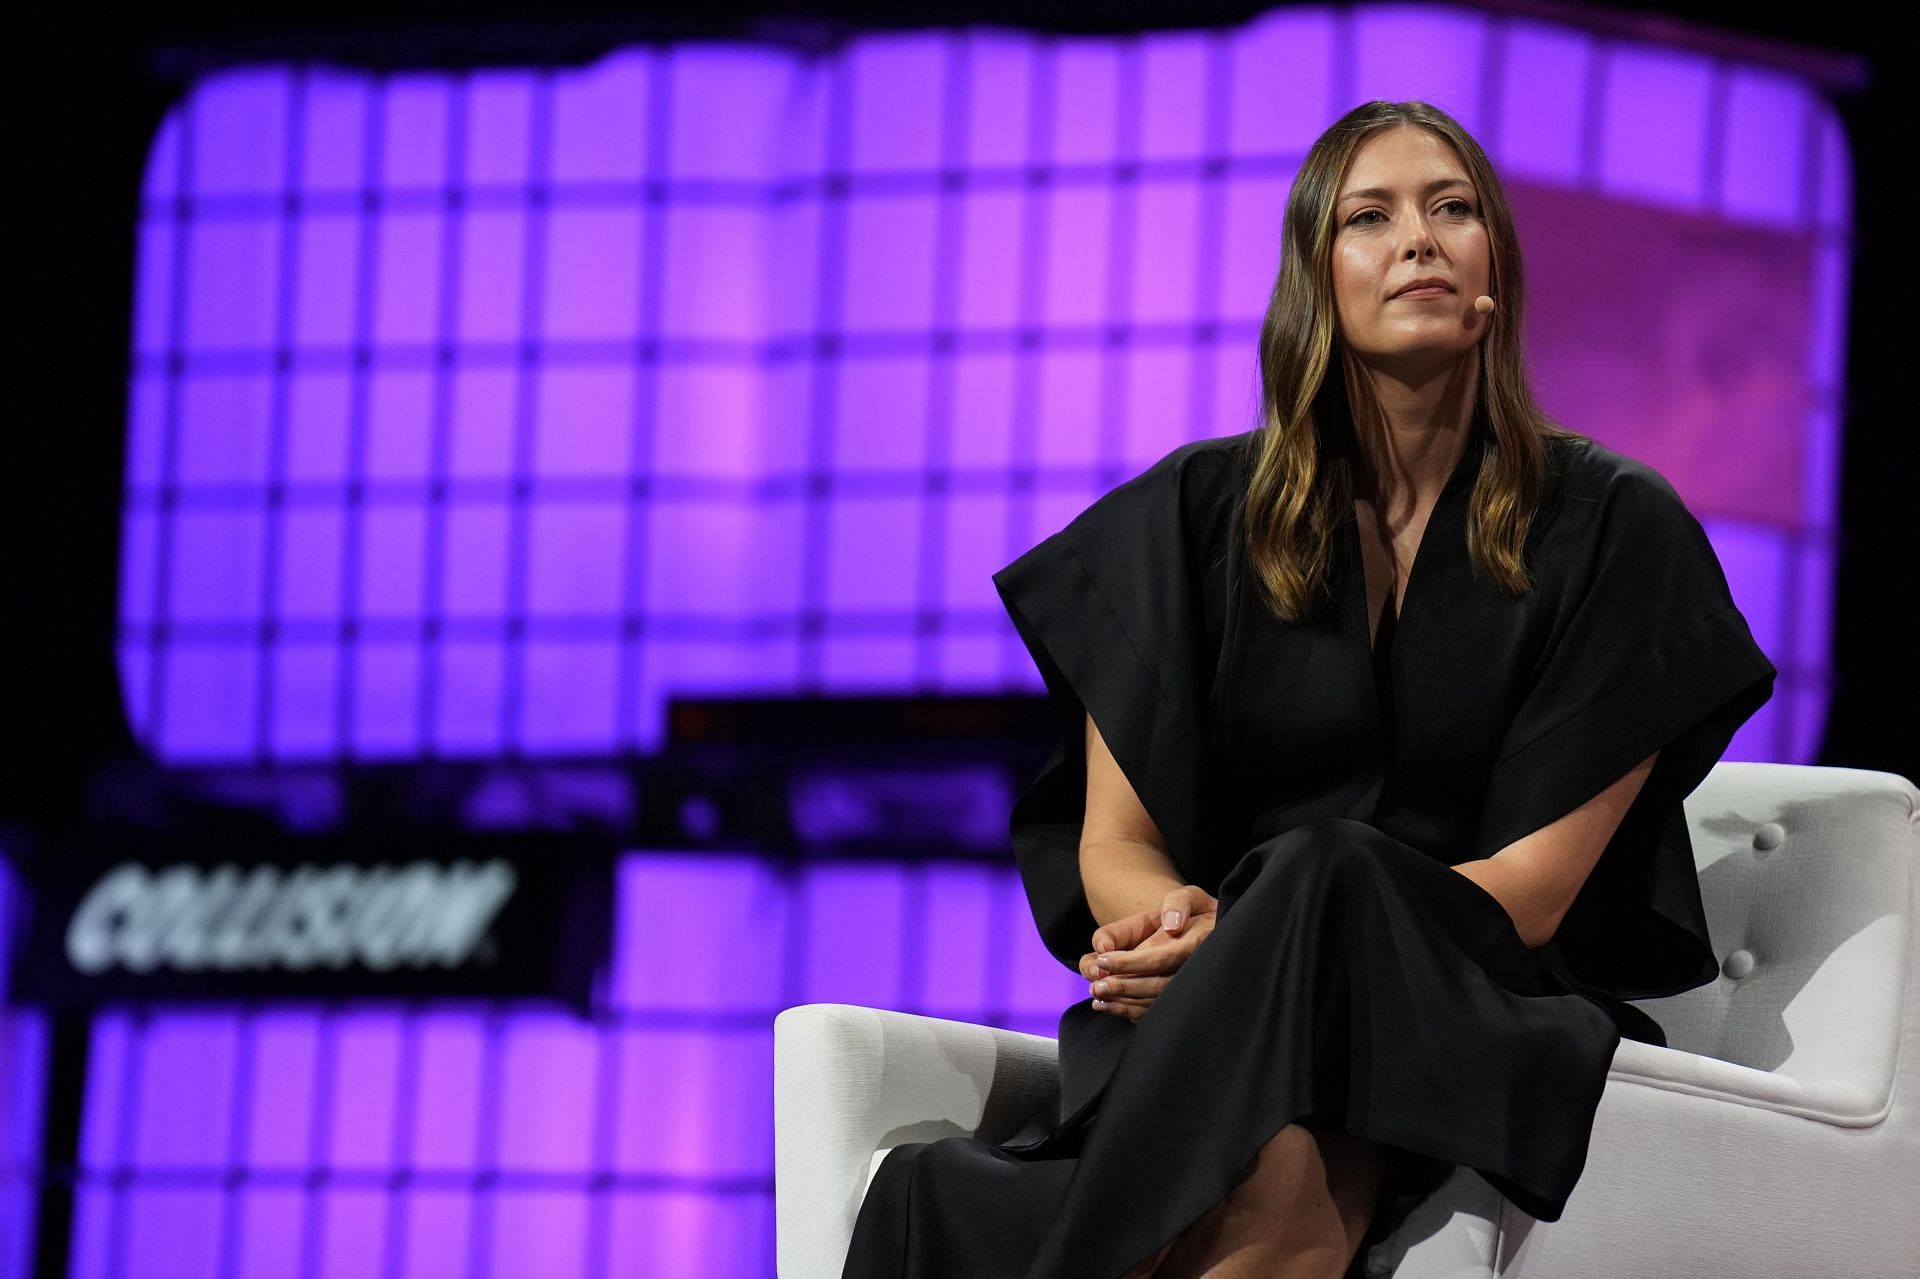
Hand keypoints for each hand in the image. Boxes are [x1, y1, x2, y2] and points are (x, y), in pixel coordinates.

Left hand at [1077, 884, 1218, 1020]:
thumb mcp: (1188, 897)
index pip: (1159, 958)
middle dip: (1123, 986)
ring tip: (1097, 998)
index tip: (1103, 960)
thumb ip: (1177, 904)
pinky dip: (1132, 1012)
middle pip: (1157, 985)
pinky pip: (1159, 1011)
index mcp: (1197, 943)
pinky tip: (1110, 1007)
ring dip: (1124, 1004)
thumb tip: (1171, 926)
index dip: (1129, 962)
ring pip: (1157, 1003)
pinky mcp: (1184, 1000)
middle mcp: (1196, 970)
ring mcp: (1192, 988)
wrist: (1212, 933)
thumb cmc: (1195, 913)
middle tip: (1095, 986)